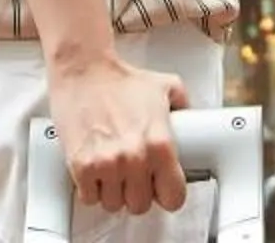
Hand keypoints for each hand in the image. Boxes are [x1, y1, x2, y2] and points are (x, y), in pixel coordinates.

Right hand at [46, 48, 189, 215]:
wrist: (84, 70)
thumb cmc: (120, 79)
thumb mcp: (166, 87)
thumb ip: (184, 107)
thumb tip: (194, 123)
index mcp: (160, 143)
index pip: (174, 198)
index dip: (168, 194)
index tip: (162, 188)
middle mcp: (135, 158)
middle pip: (141, 205)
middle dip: (138, 191)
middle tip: (133, 174)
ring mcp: (107, 164)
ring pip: (114, 205)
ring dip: (114, 190)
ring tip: (113, 168)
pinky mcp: (81, 167)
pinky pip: (90, 198)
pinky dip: (91, 188)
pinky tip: (95, 168)